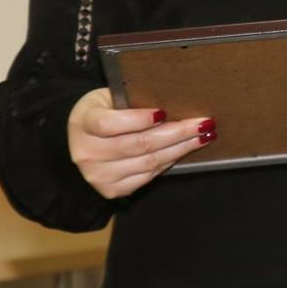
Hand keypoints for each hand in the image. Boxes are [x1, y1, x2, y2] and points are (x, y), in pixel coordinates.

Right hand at [66, 87, 214, 197]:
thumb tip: (174, 104)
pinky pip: (147, 177)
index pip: (109, 124)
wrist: (83, 139)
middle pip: (138, 145)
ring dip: (180, 149)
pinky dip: (168, 163)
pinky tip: (183, 151)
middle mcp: (86, 153)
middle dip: (176, 134)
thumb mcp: (110, 97)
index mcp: (83, 123)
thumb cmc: (105, 111)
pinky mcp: (110, 190)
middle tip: (204, 123)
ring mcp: (97, 175)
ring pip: (147, 163)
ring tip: (203, 137)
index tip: (163, 112)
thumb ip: (133, 101)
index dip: (137, 119)